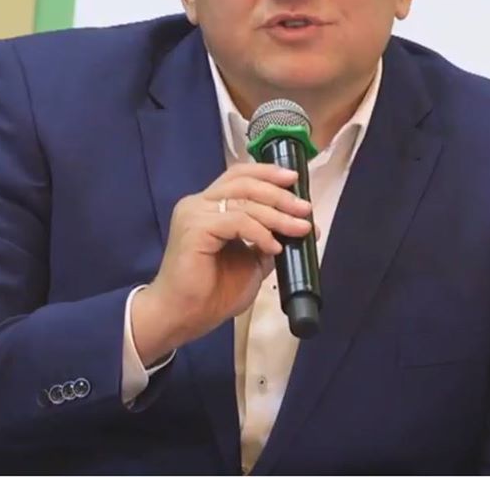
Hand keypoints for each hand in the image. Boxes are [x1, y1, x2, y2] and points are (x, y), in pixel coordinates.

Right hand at [131, 163, 313, 364]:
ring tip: (300, 229)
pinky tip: (274, 247)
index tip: (295, 179)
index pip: (239, 176)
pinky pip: (237, 221)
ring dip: (277, 214)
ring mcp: (194, 213)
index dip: (267, 173)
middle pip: (244, 182)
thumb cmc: (212, 293)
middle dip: (279, 194)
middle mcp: (199, 203)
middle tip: (305, 208)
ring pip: (243, 200)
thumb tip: (301, 227)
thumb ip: (268, 241)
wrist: (184, 316)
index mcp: (209, 206)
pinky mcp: (194, 228)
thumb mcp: (251, 262)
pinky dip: (260, 232)